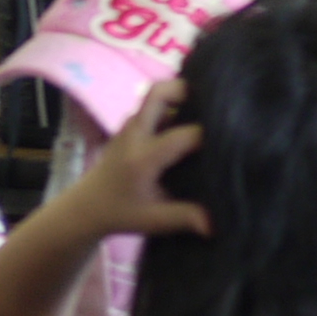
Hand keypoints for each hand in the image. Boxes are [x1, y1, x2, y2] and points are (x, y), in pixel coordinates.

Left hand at [68, 81, 212, 240]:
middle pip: (158, 93)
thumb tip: (215, 225)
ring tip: (204, 111)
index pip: (185, 134)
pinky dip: (170, 107)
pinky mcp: (128, 128)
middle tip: (212, 104)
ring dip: (177, 96)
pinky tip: (187, 121)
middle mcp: (135, 134)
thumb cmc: (121, 213)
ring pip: (153, 96)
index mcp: (144, 156)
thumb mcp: (154, 220)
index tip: (230, 141)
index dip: (210, 135)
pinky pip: (151, 107)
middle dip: (186, 90)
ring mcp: (129, 127)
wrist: (86, 207)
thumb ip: (184, 218)